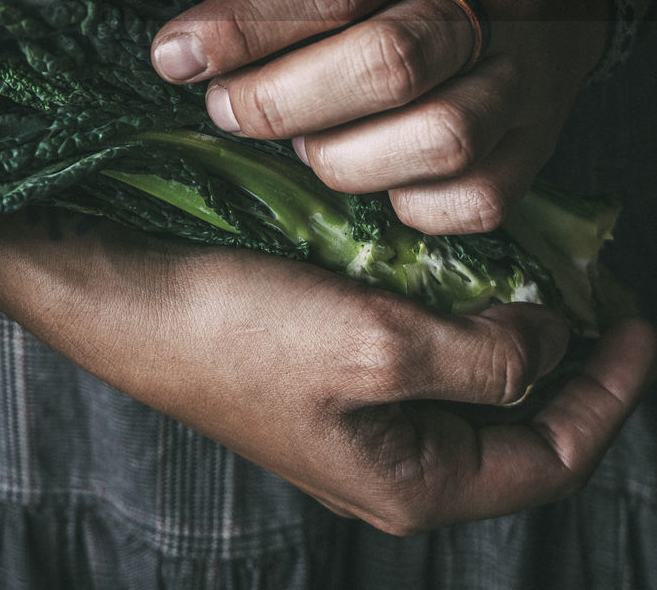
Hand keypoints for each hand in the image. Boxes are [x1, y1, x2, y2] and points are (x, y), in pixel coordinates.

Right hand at [0, 213, 654, 533]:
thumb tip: (549, 337)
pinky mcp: (328, 362)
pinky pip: (419, 339)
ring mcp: (358, 410)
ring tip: (534, 258)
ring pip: (467, 372)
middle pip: (515, 416)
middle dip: (565, 352)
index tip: (638, 320)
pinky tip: (455, 251)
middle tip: (592, 278)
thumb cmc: (237, 330)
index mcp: (413, 478)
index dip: (610, 391)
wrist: (124, 295)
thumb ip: (485, 356)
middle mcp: (392, 455)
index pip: (552, 452)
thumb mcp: (378, 346)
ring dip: (507, 318)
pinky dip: (453, 299)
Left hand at [150, 0, 616, 233]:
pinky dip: (405, 202)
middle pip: (389, 62)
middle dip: (280, 99)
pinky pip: (474, 200)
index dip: (245, 24)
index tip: (174, 55)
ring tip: (301, 141)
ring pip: (439, 139)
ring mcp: (530, 76)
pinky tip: (369, 170)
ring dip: (341, 157)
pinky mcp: (541, 145)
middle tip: (222, 109)